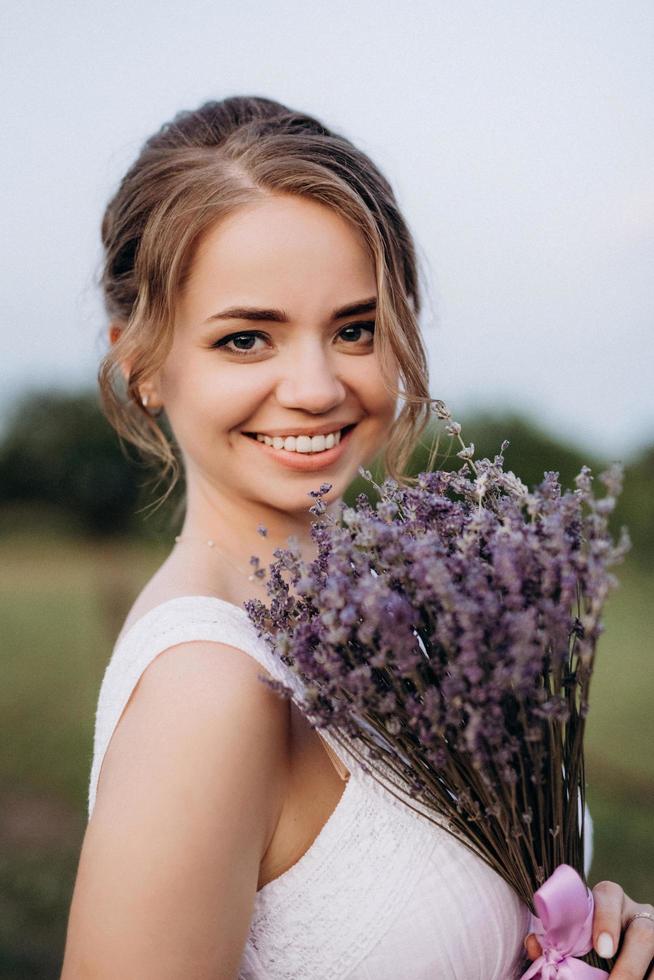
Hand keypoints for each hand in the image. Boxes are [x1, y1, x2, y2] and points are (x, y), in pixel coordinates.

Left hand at [524, 880, 653, 977]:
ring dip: (639, 977)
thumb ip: (555, 938)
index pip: (609, 896)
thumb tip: (533, 944)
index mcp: (610, 898)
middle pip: (643, 933)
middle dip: (629, 965)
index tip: (602, 950)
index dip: (607, 921)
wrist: (615, 940)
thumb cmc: (587, 936)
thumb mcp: (575, 933)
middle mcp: (637, 913)